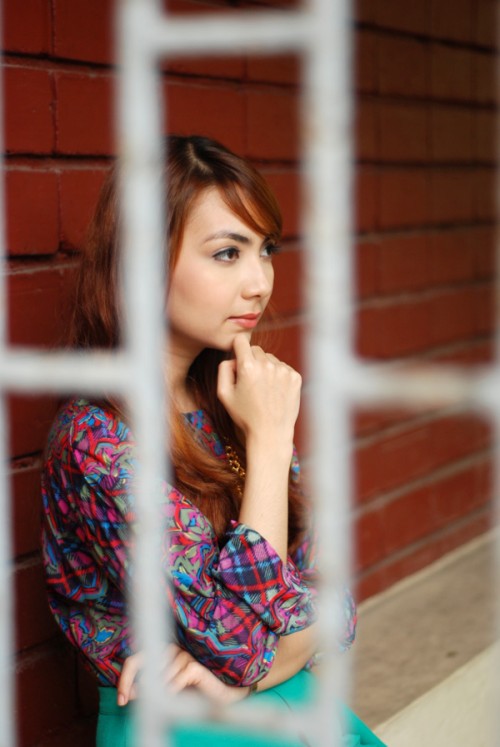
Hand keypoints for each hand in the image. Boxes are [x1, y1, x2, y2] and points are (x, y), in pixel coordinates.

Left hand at [117, 645, 248, 706]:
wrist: (218, 699)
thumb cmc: (191, 693)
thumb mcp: (165, 692)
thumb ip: (149, 689)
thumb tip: (130, 693)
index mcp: (161, 654)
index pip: (135, 659)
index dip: (125, 678)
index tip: (121, 699)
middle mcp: (172, 650)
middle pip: (144, 664)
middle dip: (134, 685)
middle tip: (128, 701)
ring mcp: (184, 656)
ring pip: (160, 676)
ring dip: (162, 692)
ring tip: (173, 698)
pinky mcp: (195, 666)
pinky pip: (175, 680)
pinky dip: (174, 691)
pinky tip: (182, 695)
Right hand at [217, 335, 300, 445]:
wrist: (270, 433)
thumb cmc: (245, 416)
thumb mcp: (224, 394)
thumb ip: (223, 370)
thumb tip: (233, 358)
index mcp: (248, 367)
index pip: (241, 341)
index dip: (237, 347)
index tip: (238, 355)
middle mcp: (267, 365)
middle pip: (256, 350)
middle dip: (252, 360)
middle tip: (250, 381)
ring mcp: (283, 370)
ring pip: (271, 359)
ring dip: (266, 368)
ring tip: (264, 389)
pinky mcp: (295, 377)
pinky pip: (283, 367)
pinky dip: (278, 375)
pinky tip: (275, 392)